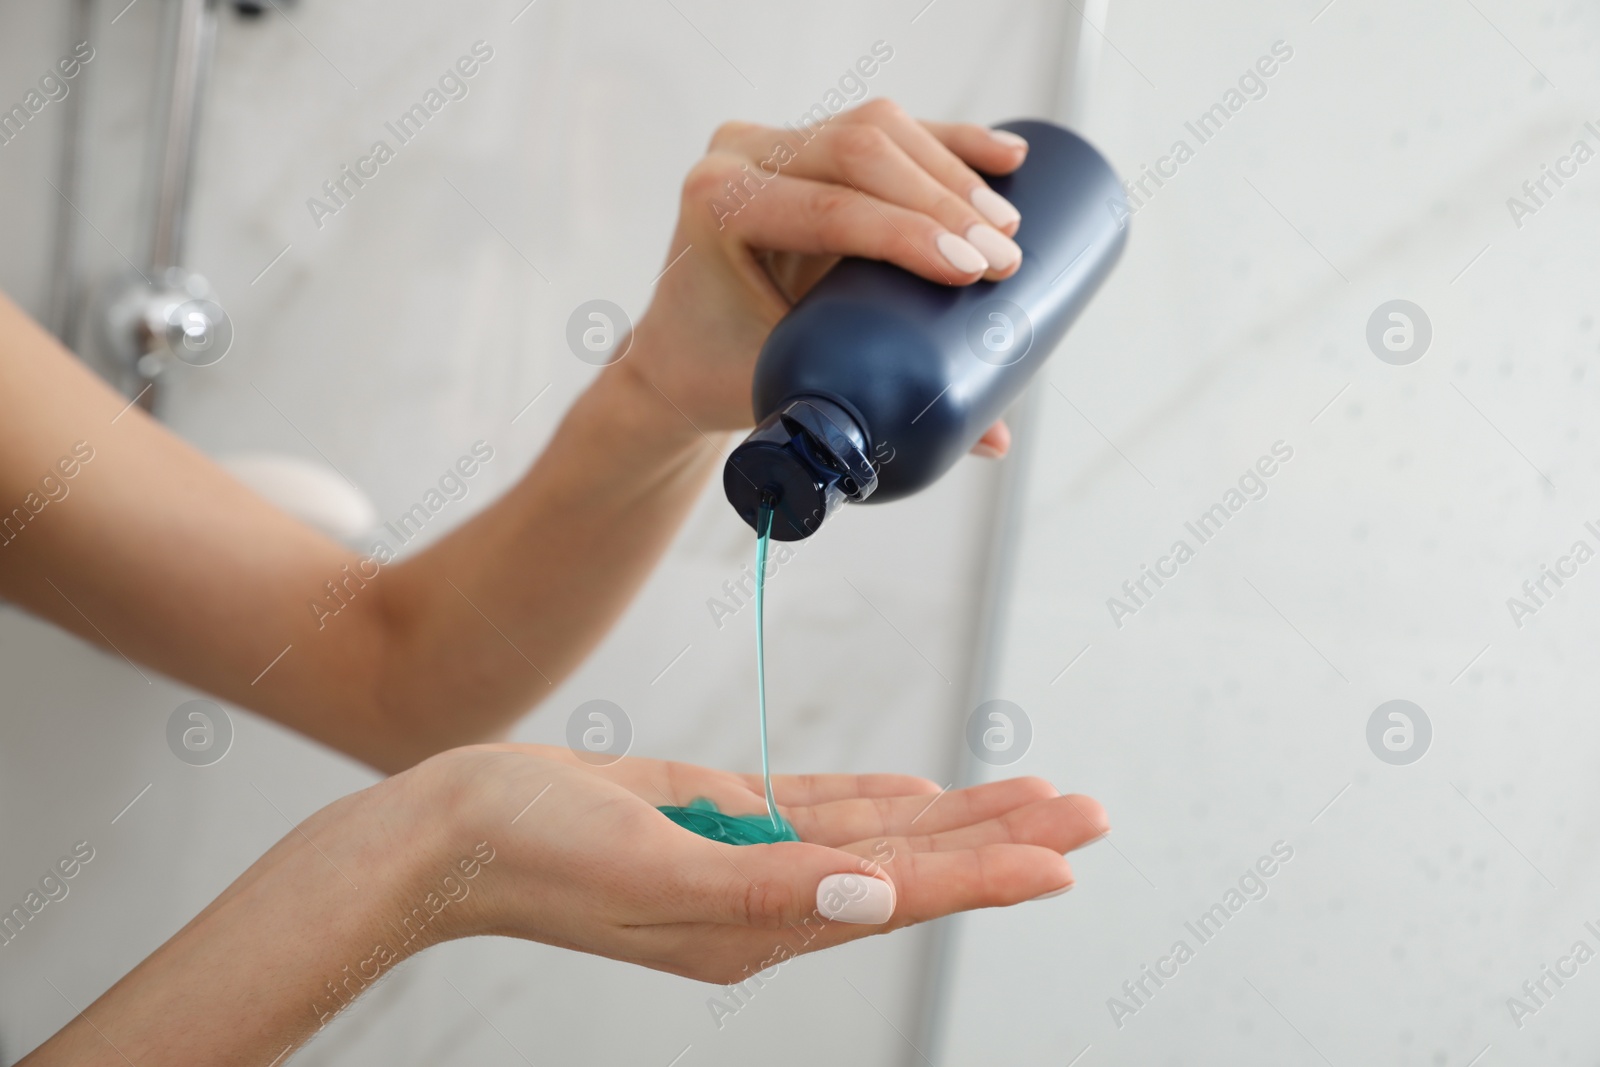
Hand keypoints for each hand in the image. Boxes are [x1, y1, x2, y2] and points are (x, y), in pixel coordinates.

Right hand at [412, 743, 1107, 982]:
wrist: (455, 832)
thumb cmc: (540, 853)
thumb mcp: (658, 869)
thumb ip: (771, 886)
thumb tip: (872, 896)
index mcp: (760, 923)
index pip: (901, 897)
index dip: (987, 875)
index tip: (1065, 857)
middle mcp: (768, 897)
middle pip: (913, 864)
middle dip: (1003, 838)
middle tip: (1088, 811)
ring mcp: (745, 857)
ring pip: (879, 834)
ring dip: (959, 816)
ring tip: (1036, 798)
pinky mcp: (717, 819)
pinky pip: (819, 810)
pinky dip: (878, 802)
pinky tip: (921, 796)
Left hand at [622, 99, 1029, 451]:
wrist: (677, 353)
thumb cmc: (718, 372)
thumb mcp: (783, 388)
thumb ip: (877, 411)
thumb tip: (995, 440)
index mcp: (717, 205)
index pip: (828, 209)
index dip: (909, 234)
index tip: (974, 269)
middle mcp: (738, 158)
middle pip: (859, 151)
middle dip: (944, 202)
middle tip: (1003, 257)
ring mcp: (770, 143)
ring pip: (877, 130)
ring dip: (953, 171)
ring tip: (1007, 223)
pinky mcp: (805, 143)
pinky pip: (884, 131)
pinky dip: (946, 143)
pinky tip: (1003, 155)